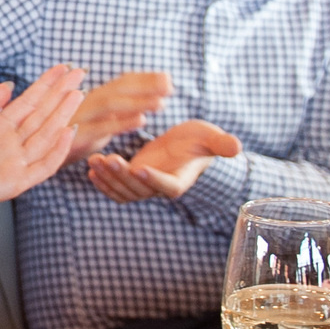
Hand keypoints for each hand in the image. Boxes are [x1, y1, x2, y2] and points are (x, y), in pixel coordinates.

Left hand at [0, 65, 85, 226]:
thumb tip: (9, 87)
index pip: (28, 103)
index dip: (46, 85)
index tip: (63, 68)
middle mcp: (10, 144)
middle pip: (42, 115)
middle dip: (60, 94)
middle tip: (80, 73)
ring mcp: (15, 163)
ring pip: (46, 135)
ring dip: (62, 115)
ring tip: (77, 94)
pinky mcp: (15, 182)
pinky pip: (43, 166)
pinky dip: (56, 150)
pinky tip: (67, 131)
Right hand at [67, 72, 170, 161]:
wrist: (35, 152)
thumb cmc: (68, 134)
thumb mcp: (92, 121)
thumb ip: (112, 111)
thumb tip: (140, 104)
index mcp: (92, 96)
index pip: (121, 83)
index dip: (144, 79)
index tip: (168, 78)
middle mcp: (85, 101)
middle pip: (118, 89)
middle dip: (145, 85)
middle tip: (170, 85)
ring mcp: (79, 117)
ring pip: (110, 104)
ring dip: (137, 102)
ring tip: (161, 103)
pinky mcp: (75, 136)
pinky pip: (101, 128)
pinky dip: (122, 123)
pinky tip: (141, 121)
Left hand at [85, 120, 239, 202]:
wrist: (186, 146)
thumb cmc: (200, 140)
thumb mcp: (210, 137)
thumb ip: (221, 144)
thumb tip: (237, 147)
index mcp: (180, 181)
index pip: (167, 186)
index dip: (154, 180)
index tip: (139, 168)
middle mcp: (160, 188)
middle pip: (139, 190)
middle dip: (122, 176)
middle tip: (108, 159)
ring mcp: (144, 187)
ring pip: (124, 191)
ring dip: (108, 178)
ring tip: (95, 160)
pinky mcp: (132, 181)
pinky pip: (116, 189)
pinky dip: (103, 182)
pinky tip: (92, 167)